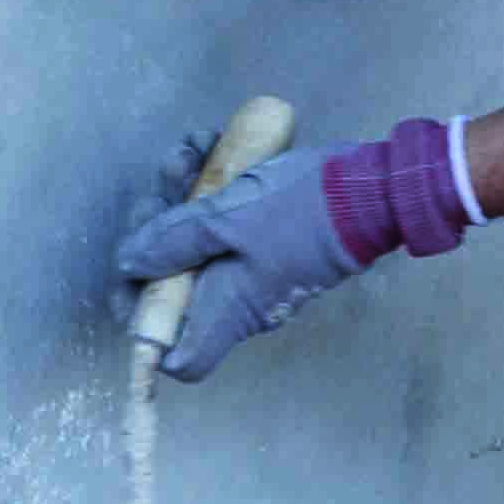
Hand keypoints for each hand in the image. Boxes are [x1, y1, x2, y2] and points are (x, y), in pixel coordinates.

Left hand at [116, 118, 469, 380]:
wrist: (376, 188)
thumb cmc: (302, 210)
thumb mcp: (228, 219)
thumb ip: (172, 242)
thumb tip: (128, 264)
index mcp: (228, 310)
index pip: (179, 358)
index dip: (146, 329)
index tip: (130, 282)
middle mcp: (237, 299)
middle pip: (174, 285)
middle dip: (155, 234)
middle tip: (159, 191)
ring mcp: (253, 268)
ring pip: (196, 244)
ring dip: (182, 196)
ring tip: (188, 151)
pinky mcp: (267, 239)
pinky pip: (226, 223)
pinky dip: (212, 189)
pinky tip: (209, 144)